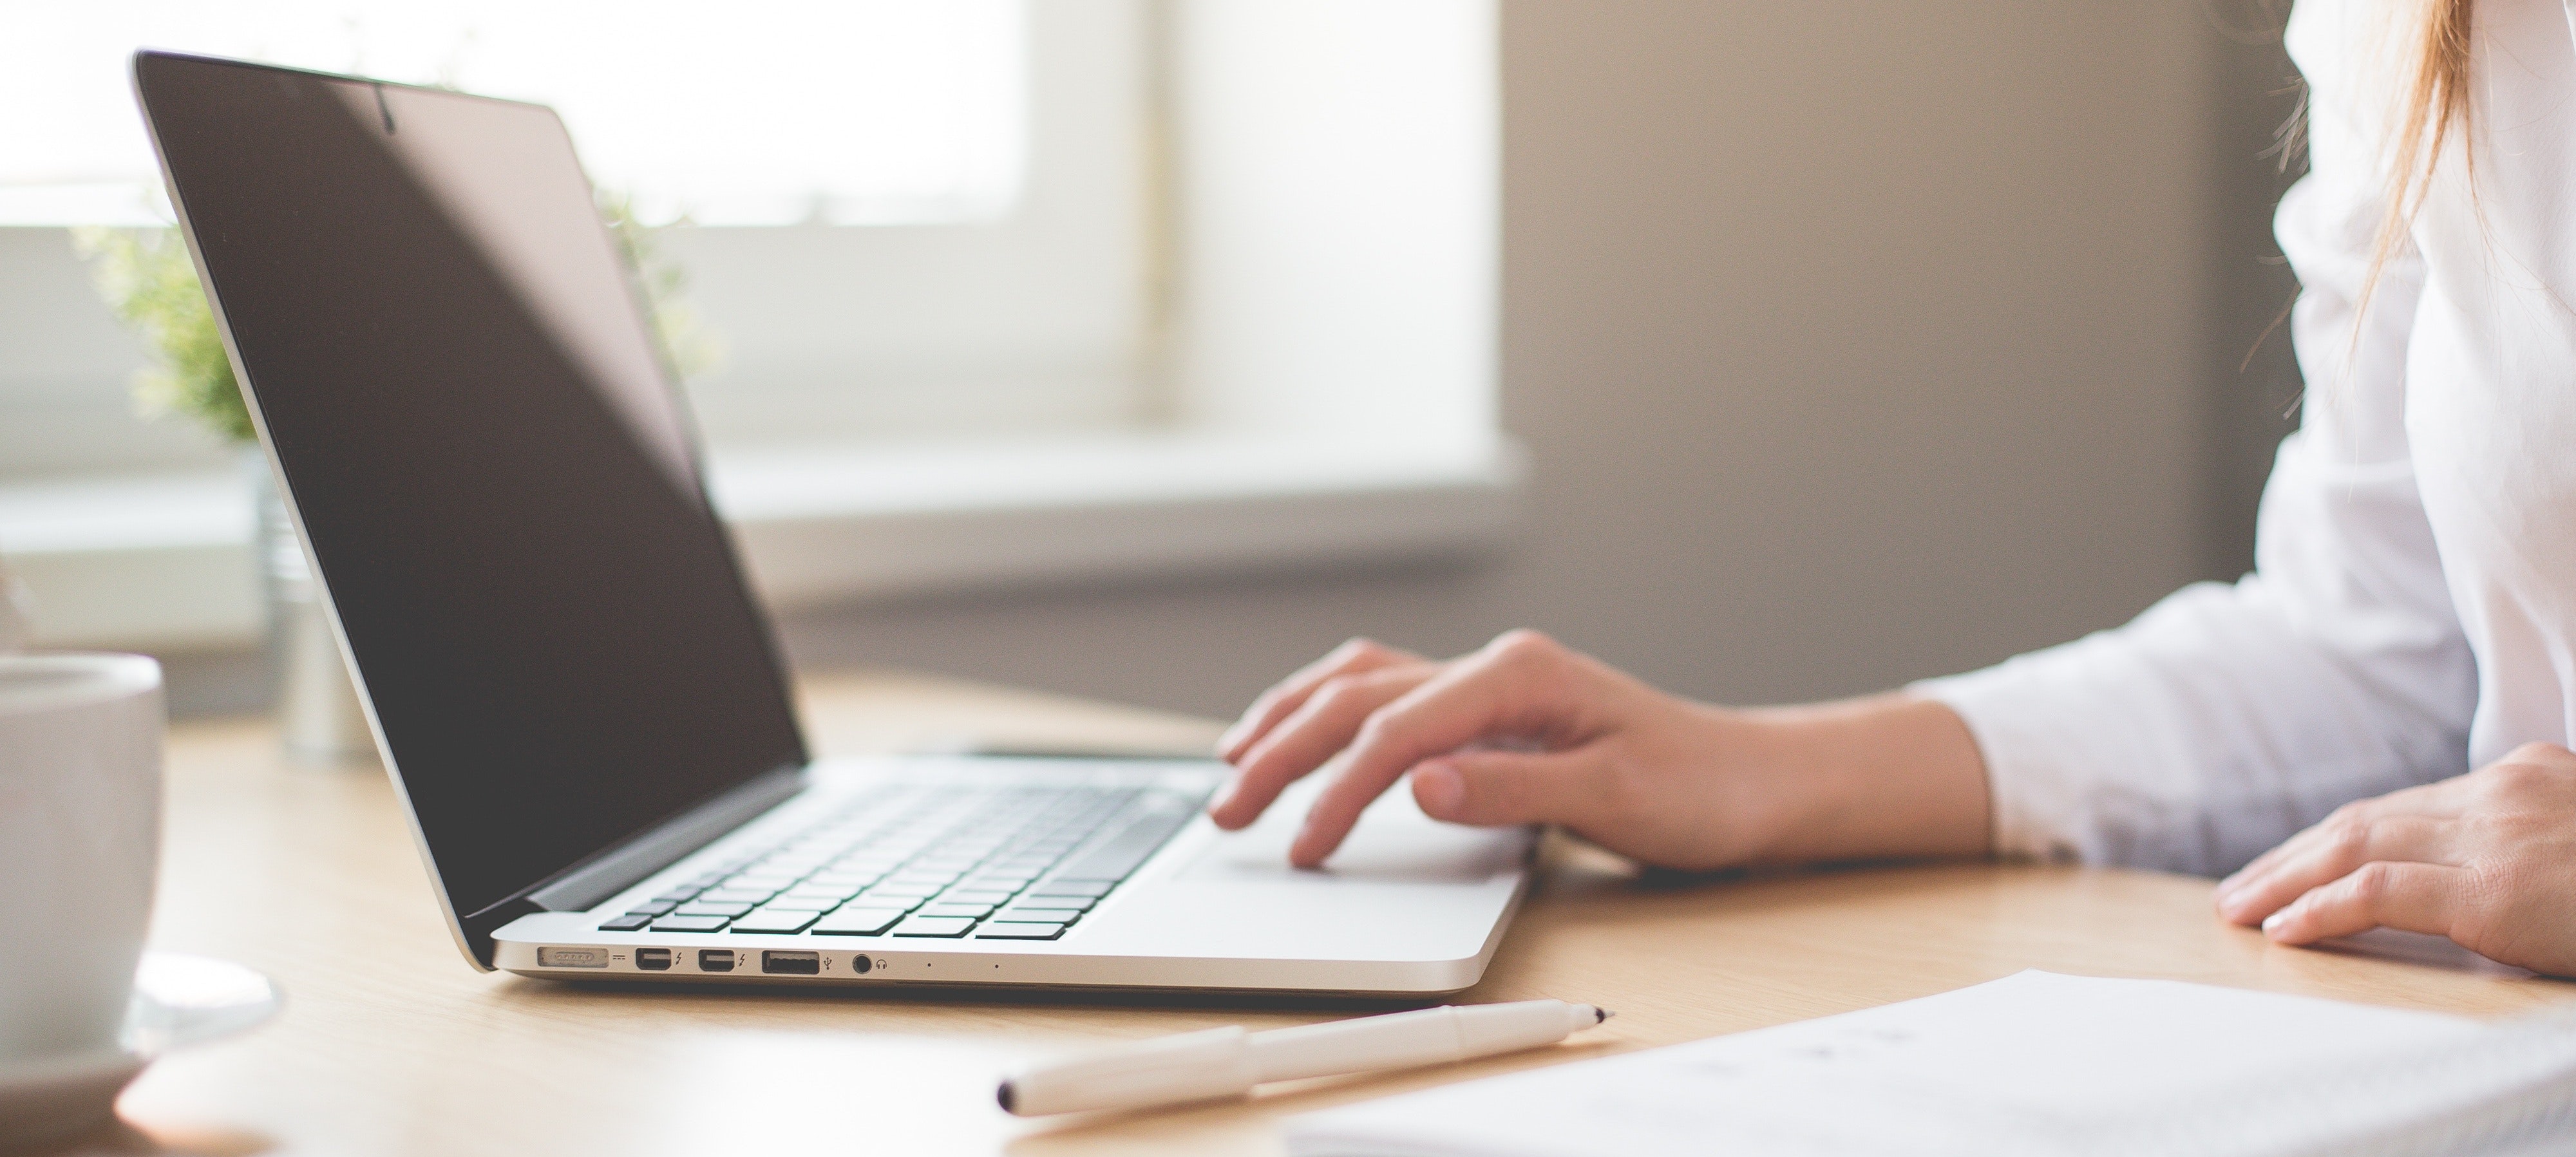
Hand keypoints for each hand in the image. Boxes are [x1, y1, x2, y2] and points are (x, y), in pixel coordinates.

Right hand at [1206, 630, 1990, 868]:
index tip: (1303, 848)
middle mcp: (1495, 667)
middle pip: (1358, 697)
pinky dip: (1330, 715)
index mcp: (1519, 675)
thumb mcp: (1615, 798)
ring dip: (1290, 719)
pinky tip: (1301, 736)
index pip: (1397, 730)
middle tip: (1227, 811)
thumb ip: (1511, 790)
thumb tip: (1416, 785)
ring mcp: (1489, 684)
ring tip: (1231, 763)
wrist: (1754, 781)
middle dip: (1282, 750)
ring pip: (1360, 683)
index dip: (1338, 791)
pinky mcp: (1490, 711)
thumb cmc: (1699, 788)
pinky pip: (1387, 696)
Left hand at [2214, 743, 2575, 975]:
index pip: (2402, 807)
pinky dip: (2321, 908)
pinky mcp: (2496, 891)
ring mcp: (2496, 836)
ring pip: (2357, 846)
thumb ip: (2522, 843)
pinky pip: (2381, 892)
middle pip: (2366, 821)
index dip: (2333, 838)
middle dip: (2291, 857)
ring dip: (2285, 880)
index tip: (2291, 864)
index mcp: (2522, 775)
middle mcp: (2499, 792)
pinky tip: (2284, 928)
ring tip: (2240, 909)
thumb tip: (2480, 879)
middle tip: (2240, 888)